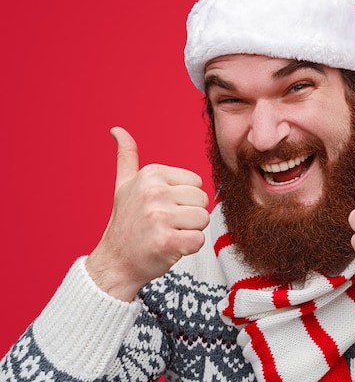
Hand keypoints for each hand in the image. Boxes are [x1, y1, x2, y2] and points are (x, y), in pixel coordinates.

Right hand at [86, 127, 209, 300]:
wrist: (115, 262)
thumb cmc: (126, 223)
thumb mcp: (124, 185)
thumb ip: (127, 157)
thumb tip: (117, 129)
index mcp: (151, 174)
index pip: (196, 182)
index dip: (185, 199)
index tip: (163, 208)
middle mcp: (154, 191)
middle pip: (203, 200)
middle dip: (189, 216)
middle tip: (165, 224)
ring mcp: (159, 216)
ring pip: (203, 220)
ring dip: (190, 232)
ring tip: (167, 234)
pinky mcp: (166, 241)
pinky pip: (199, 240)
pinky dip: (189, 248)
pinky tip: (170, 248)